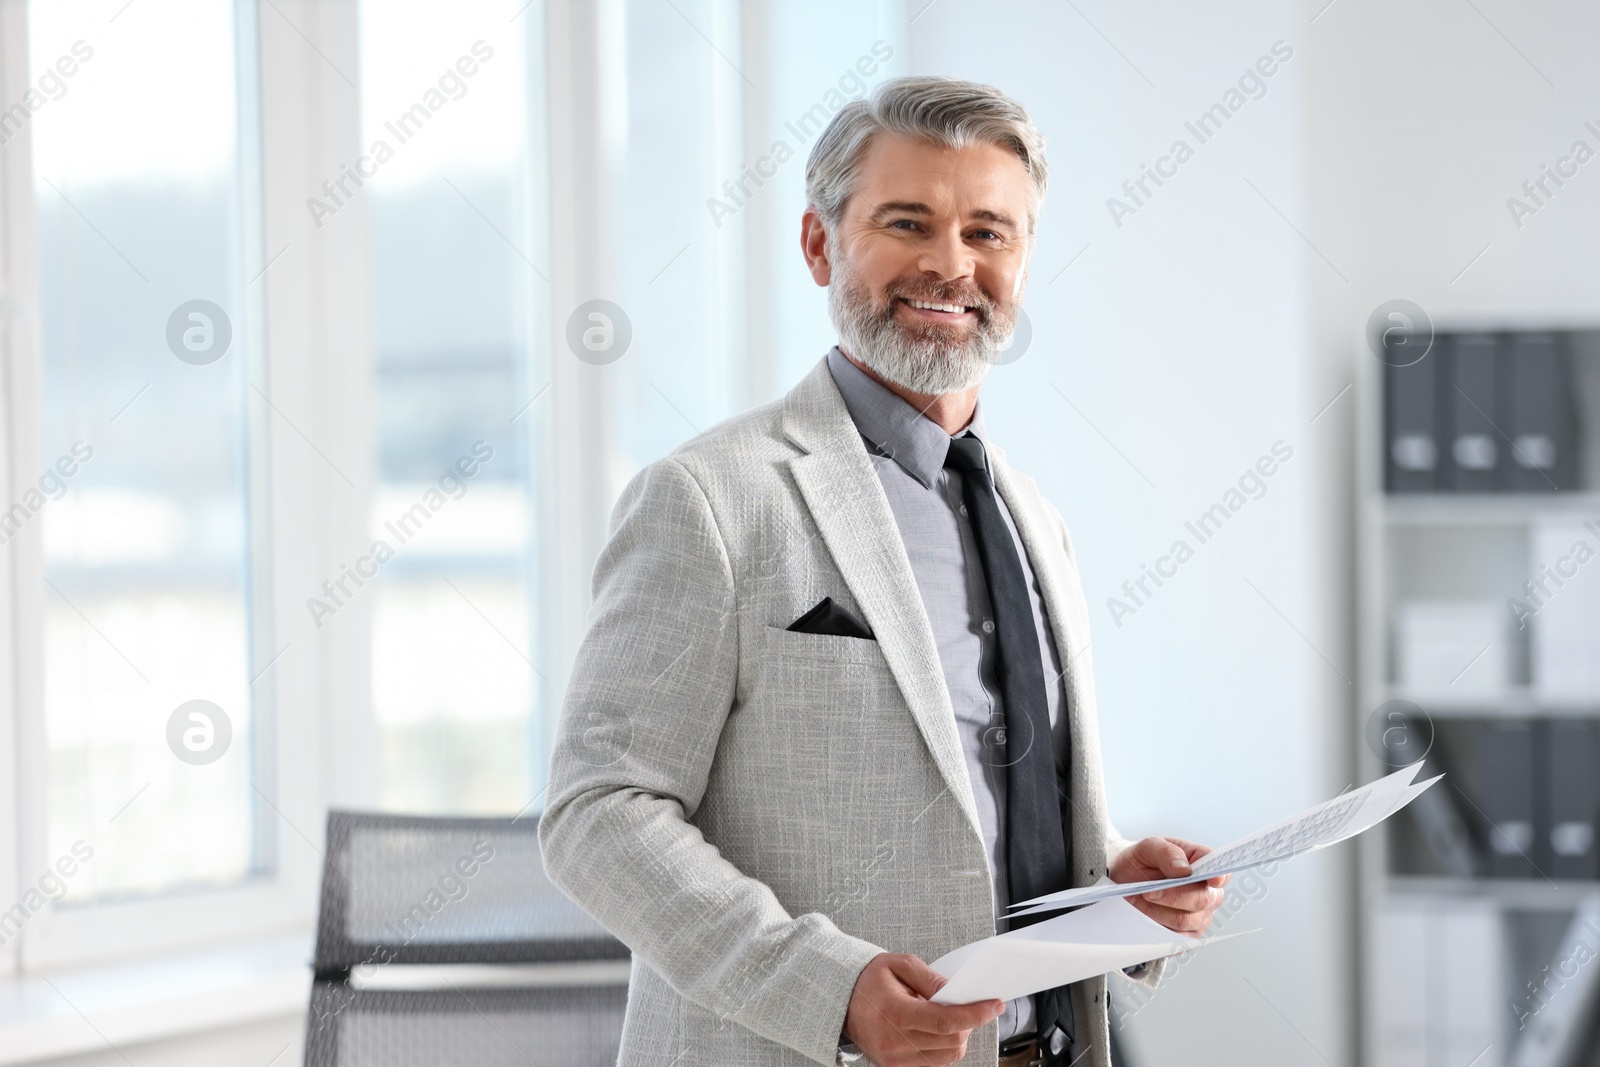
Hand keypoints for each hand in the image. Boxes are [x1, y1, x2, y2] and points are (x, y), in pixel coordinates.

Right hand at [842, 952, 1003, 1066]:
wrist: (840, 1000)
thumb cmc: (869, 979)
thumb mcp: (900, 965)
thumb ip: (931, 979)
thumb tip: (958, 993)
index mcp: (894, 1013)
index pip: (945, 1021)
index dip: (974, 1014)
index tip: (994, 1005)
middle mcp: (894, 1042)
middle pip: (951, 1041)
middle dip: (969, 1022)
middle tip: (968, 1004)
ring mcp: (894, 1059)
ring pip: (947, 1055)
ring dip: (958, 1036)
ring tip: (948, 1016)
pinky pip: (935, 1063)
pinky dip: (945, 1046)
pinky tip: (938, 1030)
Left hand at [1108, 836, 1227, 936]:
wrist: (1126, 879)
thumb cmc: (1144, 861)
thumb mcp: (1149, 847)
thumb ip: (1167, 853)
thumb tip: (1184, 870)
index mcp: (1204, 864)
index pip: (1221, 871)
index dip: (1219, 877)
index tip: (1211, 880)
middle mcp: (1209, 892)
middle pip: (1203, 900)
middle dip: (1173, 896)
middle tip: (1148, 891)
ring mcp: (1201, 915)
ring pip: (1186, 920)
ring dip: (1157, 911)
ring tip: (1137, 899)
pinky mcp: (1188, 934)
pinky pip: (1177, 937)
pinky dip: (1156, 925)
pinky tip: (1141, 913)